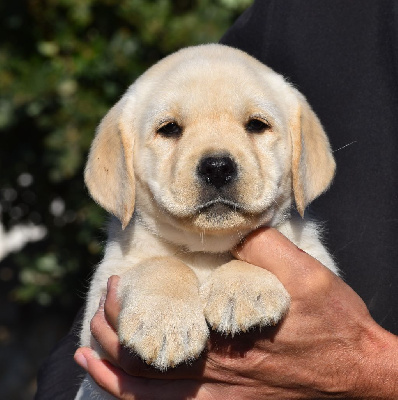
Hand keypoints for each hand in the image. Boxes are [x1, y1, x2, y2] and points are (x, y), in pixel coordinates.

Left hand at [74, 228, 397, 398]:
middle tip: (100, 309)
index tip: (117, 285)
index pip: (159, 325)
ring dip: (111, 374)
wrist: (356, 370)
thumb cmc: (333, 323)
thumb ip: (263, 247)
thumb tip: (230, 228)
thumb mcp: (305, 273)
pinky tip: (123, 390)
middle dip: (111, 335)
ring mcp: (220, 397)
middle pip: (144, 361)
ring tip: (86, 354)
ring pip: (147, 395)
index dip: (127, 309)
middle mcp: (216, 373)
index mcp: (226, 335)